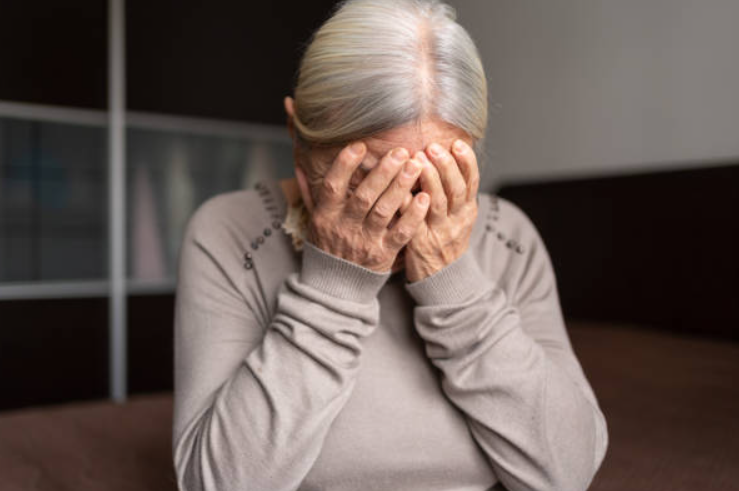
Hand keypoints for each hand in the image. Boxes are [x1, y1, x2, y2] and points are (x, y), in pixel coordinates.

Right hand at [303, 141, 430, 272]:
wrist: (334, 287)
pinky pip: (400, 234)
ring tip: (415, 166)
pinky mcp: (383, 255)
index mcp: (325, 216)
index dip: (344, 165)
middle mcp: (344, 227)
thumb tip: (299, 164)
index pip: (332, 186)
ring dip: (400, 187)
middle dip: (383, 172)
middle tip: (400, 151)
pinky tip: (424, 198)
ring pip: (384, 211)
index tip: (359, 145)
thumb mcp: (313, 220)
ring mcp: (365, 242)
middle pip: (364, 196)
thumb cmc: (326, 246)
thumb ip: (309, 192)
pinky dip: (413, 216)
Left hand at [402, 139, 479, 282]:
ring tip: (417, 160)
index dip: (466, 162)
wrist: (443, 279)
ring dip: (428, 179)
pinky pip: (413, 221)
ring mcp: (439, 232)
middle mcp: (456, 220)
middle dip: (445, 166)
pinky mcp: (420, 243)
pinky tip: (400, 189)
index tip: (457, 143)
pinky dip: (408, 204)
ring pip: (437, 202)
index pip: (472, 182)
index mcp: (467, 211)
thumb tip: (448, 155)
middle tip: (432, 147)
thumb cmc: (446, 241)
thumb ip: (455, 192)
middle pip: (455, 189)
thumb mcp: (459, 217)